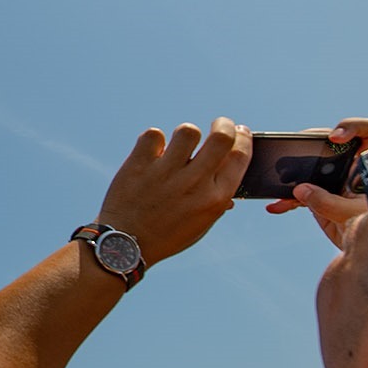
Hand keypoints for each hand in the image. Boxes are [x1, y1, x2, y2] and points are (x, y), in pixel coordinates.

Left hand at [96, 118, 251, 266]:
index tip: (240, 131)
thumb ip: (217, 202)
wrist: (125, 244)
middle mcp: (193, 184)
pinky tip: (153, 152)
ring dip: (187, 134)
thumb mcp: (200, 225)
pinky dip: (154, 139)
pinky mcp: (139, 165)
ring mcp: (165, 173)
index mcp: (214, 199)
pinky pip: (153, 134)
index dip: (243, 139)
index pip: (239, 157)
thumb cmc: (166, 235)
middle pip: (221, 137)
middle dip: (224, 124)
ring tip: (180, 144)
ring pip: (188, 131)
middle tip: (219, 124)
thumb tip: (231, 184)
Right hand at [265, 118, 367, 247]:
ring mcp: (335, 181)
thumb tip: (300, 190)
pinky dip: (287, 199)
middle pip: (329, 144)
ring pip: (310, 166)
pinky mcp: (321, 196)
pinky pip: (301, 193)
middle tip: (297, 150)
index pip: (367, 132)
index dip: (352, 127)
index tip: (336, 137)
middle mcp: (353, 167)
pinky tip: (277, 205)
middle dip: (309, 146)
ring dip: (293, 172)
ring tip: (280, 177)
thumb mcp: (353, 215)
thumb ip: (326, 202)